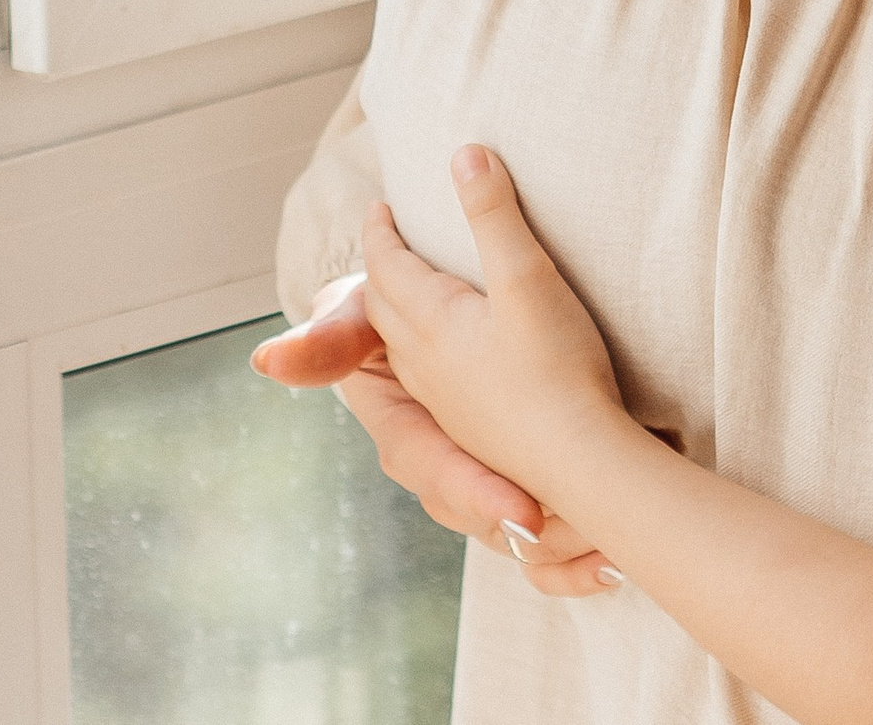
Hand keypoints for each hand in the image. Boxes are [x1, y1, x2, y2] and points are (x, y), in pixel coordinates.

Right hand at [255, 266, 617, 593]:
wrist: (420, 303)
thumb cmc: (382, 310)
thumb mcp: (355, 313)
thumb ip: (327, 338)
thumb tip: (265, 361)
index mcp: (405, 432)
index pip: (436, 468)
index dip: (476, 492)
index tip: (523, 511)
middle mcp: (440, 462)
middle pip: (481, 513)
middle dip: (530, 532)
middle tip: (588, 539)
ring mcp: (477, 471)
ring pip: (510, 530)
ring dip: (556, 552)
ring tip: (605, 559)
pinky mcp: (513, 472)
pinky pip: (539, 535)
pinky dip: (569, 559)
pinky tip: (607, 569)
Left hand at [363, 149, 631, 502]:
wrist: (577, 462)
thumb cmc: (555, 365)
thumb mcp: (526, 276)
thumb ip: (494, 215)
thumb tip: (466, 154)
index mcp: (433, 324)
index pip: (388, 268)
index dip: (381, 232)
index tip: (379, 206)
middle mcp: (426, 365)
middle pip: (384, 309)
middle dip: (380, 268)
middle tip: (388, 238)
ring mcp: (446, 403)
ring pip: (399, 349)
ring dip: (393, 312)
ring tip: (409, 290)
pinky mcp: (471, 429)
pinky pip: (421, 379)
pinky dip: (417, 349)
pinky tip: (447, 359)